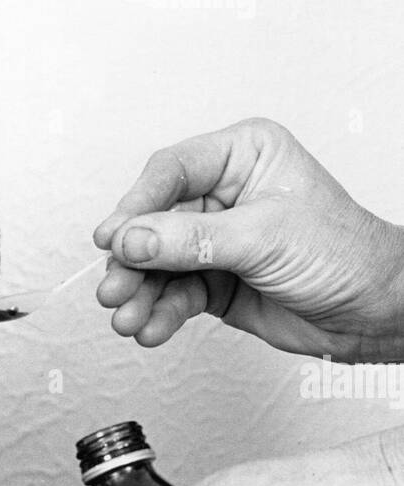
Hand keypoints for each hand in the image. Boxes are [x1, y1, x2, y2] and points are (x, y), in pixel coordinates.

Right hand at [93, 117, 403, 363]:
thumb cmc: (344, 253)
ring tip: (128, 319)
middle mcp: (225, 194)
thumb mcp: (263, 237)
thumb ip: (191, 240)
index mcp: (243, 156)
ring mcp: (217, 240)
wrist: (372, 311)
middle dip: (132, 262)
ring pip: (159, 265)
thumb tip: (133, 240)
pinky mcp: (215, 281)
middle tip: (114, 289)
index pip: (171, 172)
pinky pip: (174, 295)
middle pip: (155, 223)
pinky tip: (151, 329)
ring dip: (140, 295)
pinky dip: (160, 314)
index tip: (112, 238)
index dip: (136, 206)